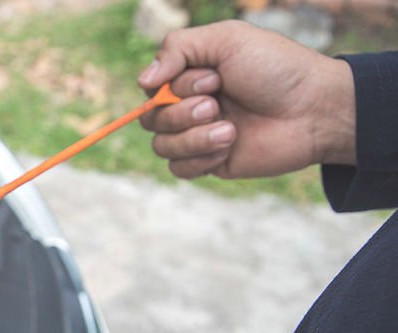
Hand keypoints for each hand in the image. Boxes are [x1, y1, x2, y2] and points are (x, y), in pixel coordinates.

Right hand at [138, 20, 354, 178]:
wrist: (314, 110)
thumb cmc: (276, 69)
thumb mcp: (227, 39)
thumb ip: (177, 48)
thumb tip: (142, 80)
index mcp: (191, 75)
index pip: (151, 88)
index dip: (172, 87)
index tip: (212, 78)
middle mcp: (190, 105)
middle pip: (150, 119)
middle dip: (181, 114)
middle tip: (218, 105)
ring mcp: (198, 135)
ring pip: (161, 147)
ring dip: (193, 138)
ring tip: (230, 130)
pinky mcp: (210, 163)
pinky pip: (179, 169)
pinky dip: (200, 159)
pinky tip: (229, 149)